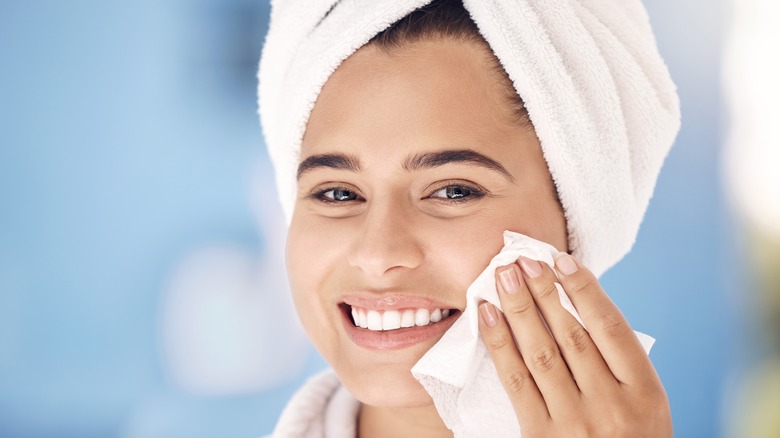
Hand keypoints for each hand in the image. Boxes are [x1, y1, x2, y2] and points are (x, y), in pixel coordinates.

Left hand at [478, 253, 671, 436]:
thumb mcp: (644, 405)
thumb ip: (617, 362)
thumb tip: (574, 301)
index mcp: (645, 393)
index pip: (610, 327)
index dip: (584, 288)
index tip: (561, 260)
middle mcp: (611, 405)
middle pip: (571, 334)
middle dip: (544, 291)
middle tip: (522, 259)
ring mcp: (574, 422)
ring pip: (541, 352)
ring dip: (519, 309)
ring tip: (503, 276)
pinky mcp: (540, 435)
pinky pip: (516, 380)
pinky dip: (500, 343)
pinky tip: (488, 316)